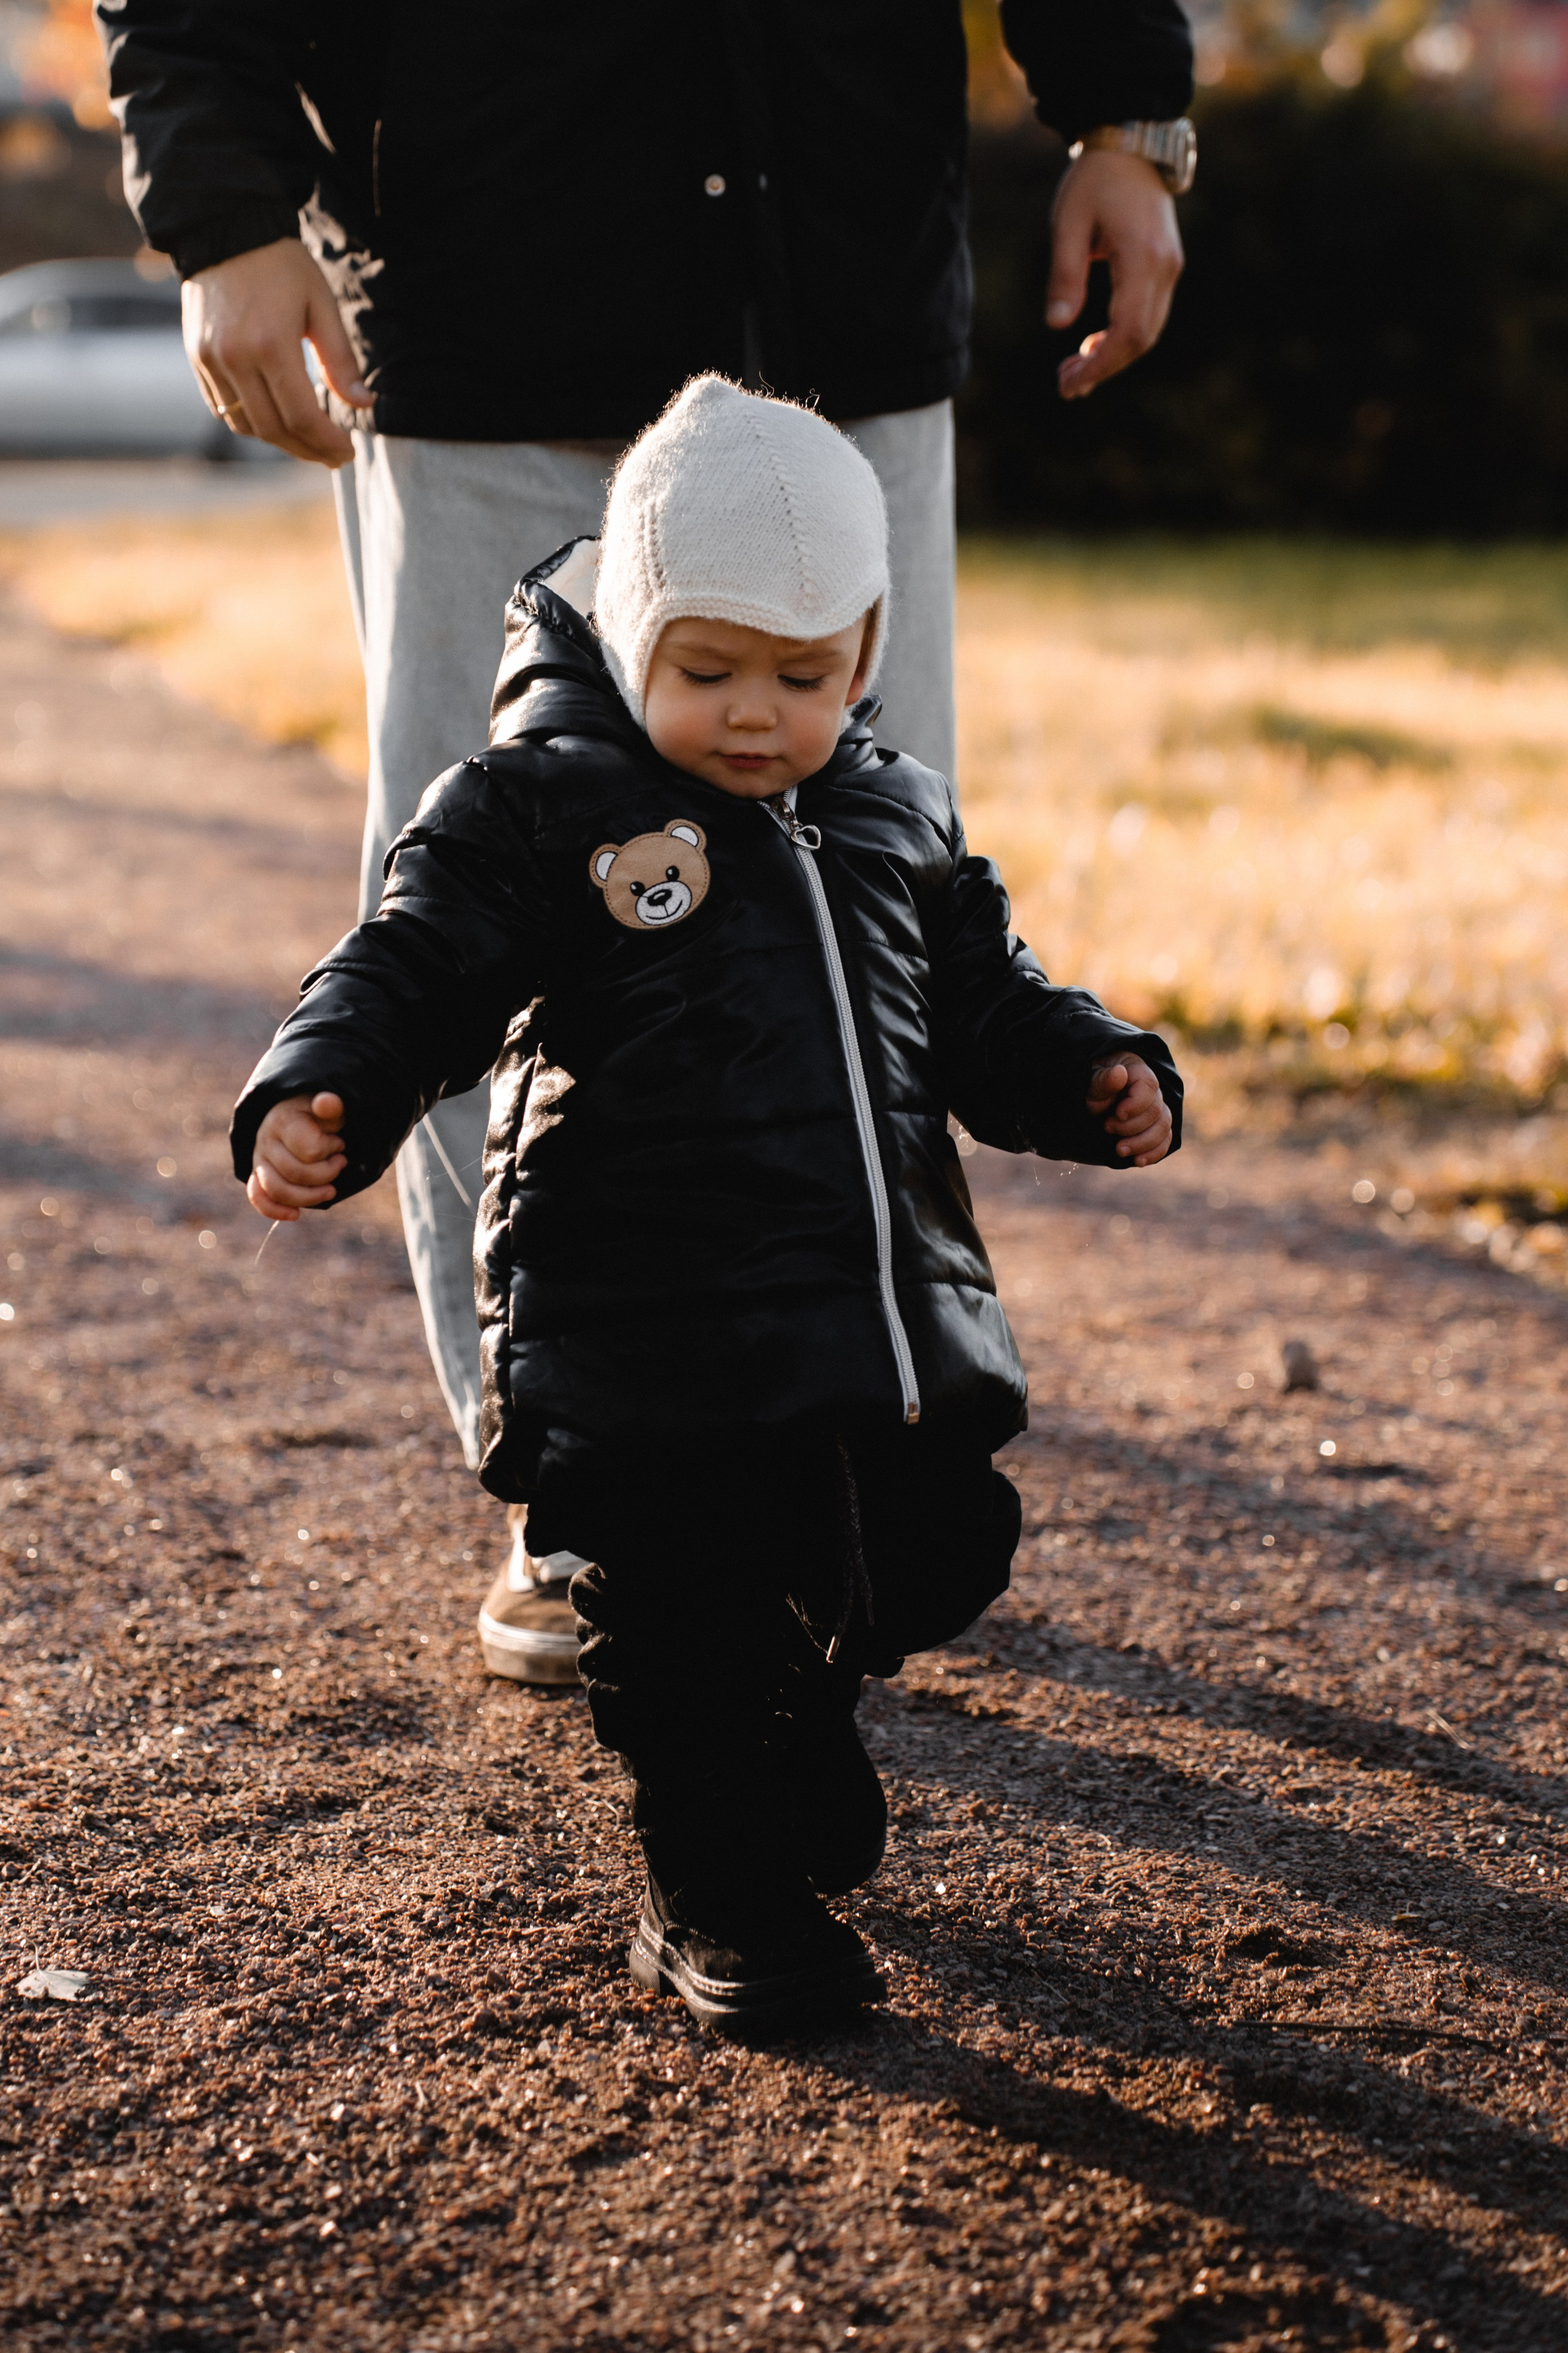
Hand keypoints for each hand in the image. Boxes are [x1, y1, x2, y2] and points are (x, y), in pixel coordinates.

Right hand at [182, 239, 373, 467]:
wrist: (226, 231)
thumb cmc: (282, 265)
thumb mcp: (322, 305)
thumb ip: (341, 361)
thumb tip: (363, 405)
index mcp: (271, 344)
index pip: (301, 417)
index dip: (327, 442)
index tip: (347, 451)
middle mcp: (235, 358)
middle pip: (274, 430)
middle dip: (308, 450)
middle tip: (334, 455)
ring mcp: (211, 361)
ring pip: (247, 426)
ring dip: (281, 442)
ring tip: (308, 441)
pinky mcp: (198, 359)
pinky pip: (223, 410)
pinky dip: (252, 423)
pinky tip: (276, 420)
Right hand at [249, 1091, 346, 1219]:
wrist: (298, 1114)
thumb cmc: (318, 1113)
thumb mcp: (328, 1106)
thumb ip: (330, 1105)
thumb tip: (327, 1102)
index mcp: (282, 1121)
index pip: (309, 1150)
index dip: (331, 1150)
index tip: (340, 1143)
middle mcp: (265, 1141)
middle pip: (295, 1173)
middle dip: (326, 1173)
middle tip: (341, 1162)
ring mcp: (259, 1159)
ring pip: (276, 1189)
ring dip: (308, 1196)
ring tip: (330, 1190)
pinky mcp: (258, 1175)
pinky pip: (257, 1197)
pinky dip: (274, 1210)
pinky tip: (296, 1215)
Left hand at [1047, 150, 1183, 399]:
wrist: (1132, 144)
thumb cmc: (1094, 180)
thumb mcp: (1068, 223)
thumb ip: (1064, 276)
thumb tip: (1057, 325)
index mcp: (1142, 258)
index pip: (1127, 331)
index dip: (1100, 365)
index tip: (1070, 382)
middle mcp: (1165, 267)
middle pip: (1141, 339)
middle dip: (1104, 368)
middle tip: (1066, 384)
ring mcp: (1170, 267)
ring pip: (1149, 331)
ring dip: (1113, 356)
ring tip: (1075, 369)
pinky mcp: (1166, 266)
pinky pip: (1149, 315)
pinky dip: (1123, 337)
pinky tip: (1095, 344)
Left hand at [1086, 1054, 1171, 1166]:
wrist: (1090, 1103)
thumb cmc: (1091, 1087)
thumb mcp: (1091, 1083)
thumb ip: (1104, 1080)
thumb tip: (1120, 1073)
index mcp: (1138, 1073)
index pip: (1149, 1086)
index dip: (1136, 1104)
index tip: (1117, 1114)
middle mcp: (1152, 1092)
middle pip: (1156, 1112)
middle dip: (1131, 1126)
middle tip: (1106, 1128)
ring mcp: (1156, 1111)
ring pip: (1164, 1128)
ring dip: (1142, 1143)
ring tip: (1119, 1150)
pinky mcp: (1155, 1128)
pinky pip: (1165, 1141)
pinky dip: (1154, 1153)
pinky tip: (1137, 1161)